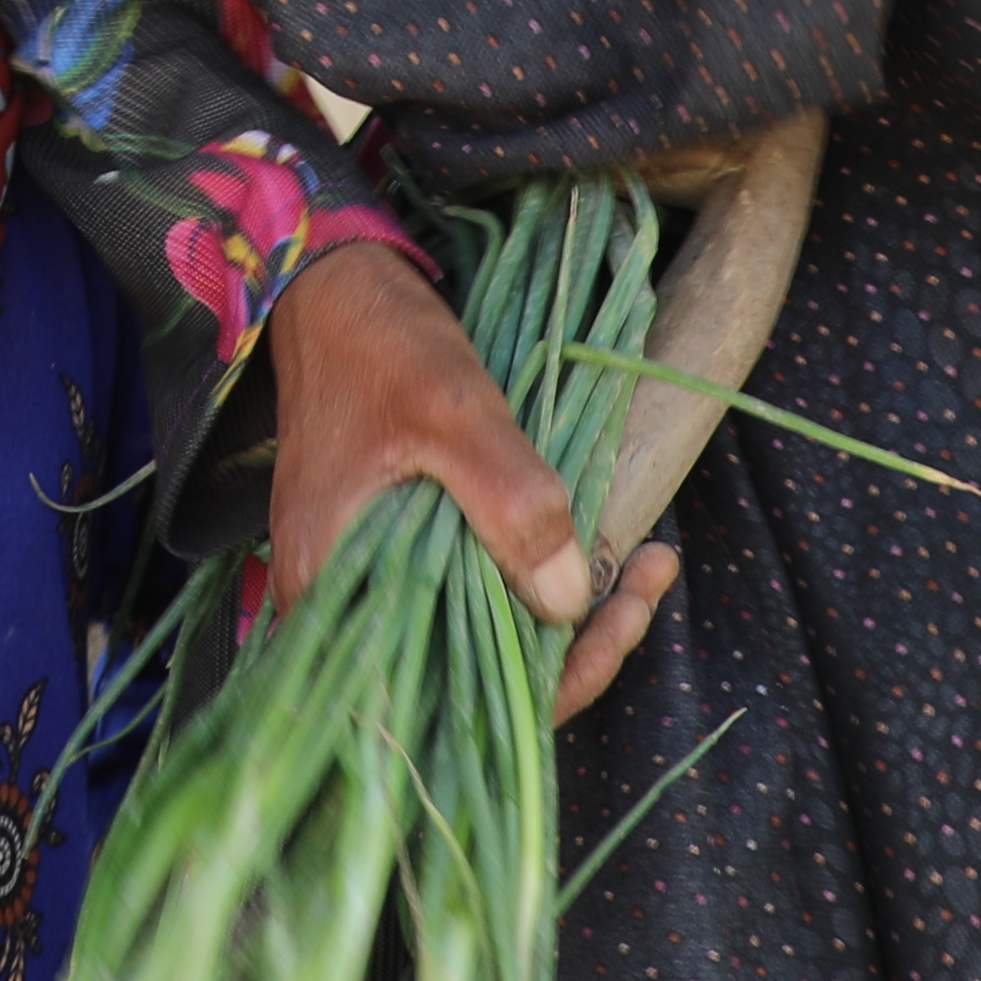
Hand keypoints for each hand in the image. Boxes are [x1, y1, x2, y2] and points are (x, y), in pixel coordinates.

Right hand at [264, 236, 682, 725]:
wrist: (329, 288)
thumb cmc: (377, 342)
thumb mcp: (451, 407)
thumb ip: (509, 502)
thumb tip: (570, 600)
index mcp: (332, 590)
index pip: (448, 693)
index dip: (550, 678)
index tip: (624, 618)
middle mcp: (341, 608)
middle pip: (472, 675)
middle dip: (576, 642)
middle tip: (650, 575)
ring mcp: (366, 581)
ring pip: (479, 636)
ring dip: (565, 610)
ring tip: (642, 560)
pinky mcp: (394, 553)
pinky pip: (470, 594)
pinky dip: (534, 579)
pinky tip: (593, 545)